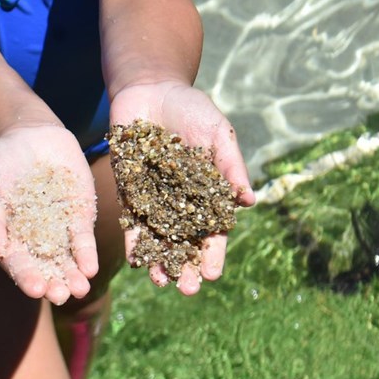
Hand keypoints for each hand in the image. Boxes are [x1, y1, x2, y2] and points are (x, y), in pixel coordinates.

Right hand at [0, 124, 98, 304]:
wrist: (27, 134)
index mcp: (12, 241)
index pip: (20, 265)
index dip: (27, 277)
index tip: (34, 289)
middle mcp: (38, 242)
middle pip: (48, 269)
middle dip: (55, 284)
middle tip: (60, 295)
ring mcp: (61, 229)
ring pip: (69, 259)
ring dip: (75, 275)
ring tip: (80, 288)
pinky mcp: (80, 213)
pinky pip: (84, 237)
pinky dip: (87, 252)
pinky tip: (90, 267)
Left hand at [110, 81, 254, 294]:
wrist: (151, 89)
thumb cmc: (191, 108)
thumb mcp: (217, 133)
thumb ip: (230, 165)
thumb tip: (248, 201)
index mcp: (208, 192)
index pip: (212, 231)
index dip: (213, 253)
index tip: (213, 273)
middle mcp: (181, 202)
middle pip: (185, 242)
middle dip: (187, 266)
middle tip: (188, 290)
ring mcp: (154, 198)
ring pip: (158, 238)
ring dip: (160, 261)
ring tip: (160, 282)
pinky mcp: (130, 189)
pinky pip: (132, 219)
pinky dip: (134, 239)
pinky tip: (135, 259)